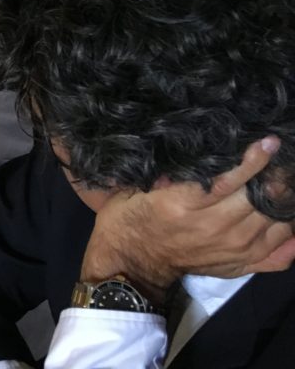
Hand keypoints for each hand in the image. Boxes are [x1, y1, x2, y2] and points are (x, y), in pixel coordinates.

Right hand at [80, 136, 294, 303]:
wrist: (131, 262)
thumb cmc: (130, 218)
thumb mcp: (136, 187)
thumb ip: (167, 171)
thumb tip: (199, 149)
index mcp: (183, 206)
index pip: (230, 181)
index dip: (254, 160)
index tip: (269, 142)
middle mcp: (212, 228)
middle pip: (259, 200)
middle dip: (276, 176)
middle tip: (282, 159)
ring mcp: (231, 250)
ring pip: (276, 223)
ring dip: (285, 200)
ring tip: (285, 180)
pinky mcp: (240, 266)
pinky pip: (280, 253)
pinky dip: (291, 235)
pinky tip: (290, 217)